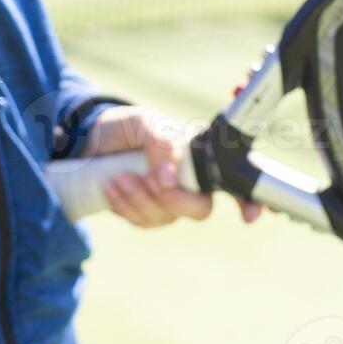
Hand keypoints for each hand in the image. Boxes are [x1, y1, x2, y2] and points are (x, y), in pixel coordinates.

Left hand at [84, 105, 261, 227]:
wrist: (93, 141)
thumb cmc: (128, 128)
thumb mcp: (144, 121)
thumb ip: (162, 140)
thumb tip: (170, 174)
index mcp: (200, 158)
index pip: (234, 183)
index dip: (248, 201)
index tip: (249, 216)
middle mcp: (190, 184)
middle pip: (199, 209)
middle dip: (172, 198)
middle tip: (150, 177)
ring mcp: (168, 202)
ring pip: (166, 217)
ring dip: (140, 198)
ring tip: (120, 176)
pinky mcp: (146, 214)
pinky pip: (143, 221)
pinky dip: (126, 206)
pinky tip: (111, 187)